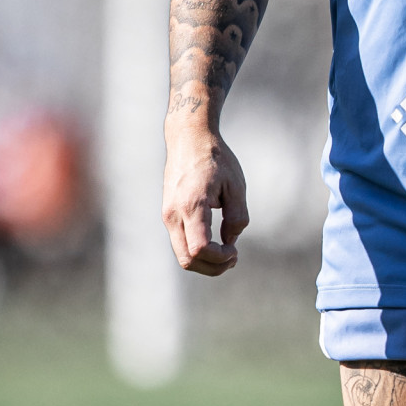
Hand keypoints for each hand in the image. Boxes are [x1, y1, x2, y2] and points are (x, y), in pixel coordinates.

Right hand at [162, 126, 247, 276]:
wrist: (188, 138)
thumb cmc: (215, 158)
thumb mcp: (236, 186)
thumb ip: (237, 217)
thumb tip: (230, 242)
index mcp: (191, 206)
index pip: (199, 249)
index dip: (220, 258)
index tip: (235, 249)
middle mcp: (174, 214)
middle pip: (187, 260)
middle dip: (213, 267)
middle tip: (233, 257)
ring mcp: (168, 215)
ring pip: (182, 256)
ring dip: (206, 262)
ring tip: (228, 253)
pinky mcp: (168, 214)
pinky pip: (181, 243)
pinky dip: (198, 251)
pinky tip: (216, 243)